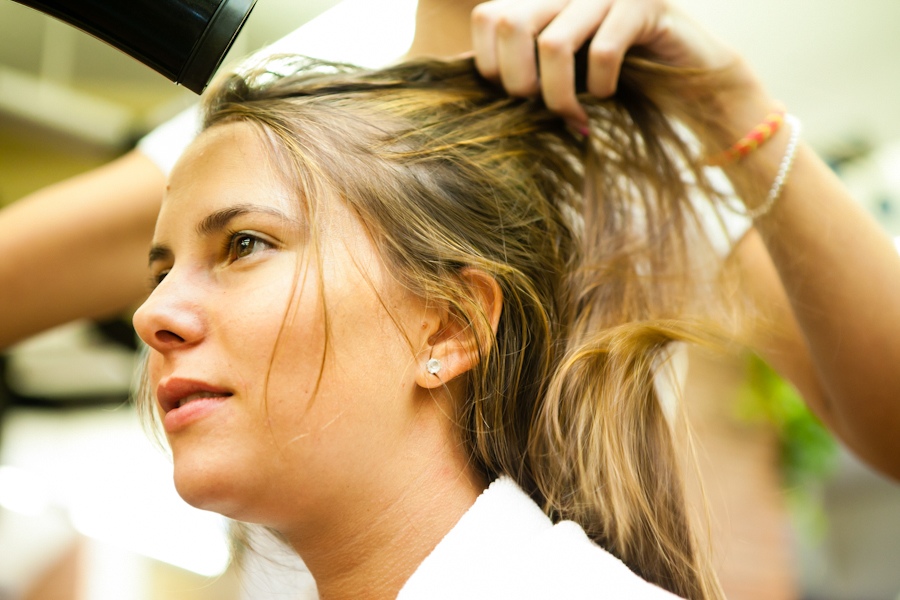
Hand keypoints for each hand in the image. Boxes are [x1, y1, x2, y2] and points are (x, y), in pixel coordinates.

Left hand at [470, 0, 742, 125]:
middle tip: (539, 108)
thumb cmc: (615, 76)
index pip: (489, 16)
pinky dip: (598, 87)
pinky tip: (605, 97)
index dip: (491, 63)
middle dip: (518, 81)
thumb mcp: (560, 67)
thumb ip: (520, 63)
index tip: (514, 95)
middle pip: (511, 23)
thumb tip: (464, 80)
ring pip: (553, 44)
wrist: (688, 73)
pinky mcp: (645, 7)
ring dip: (558, 95)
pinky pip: (603, 52)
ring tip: (573, 116)